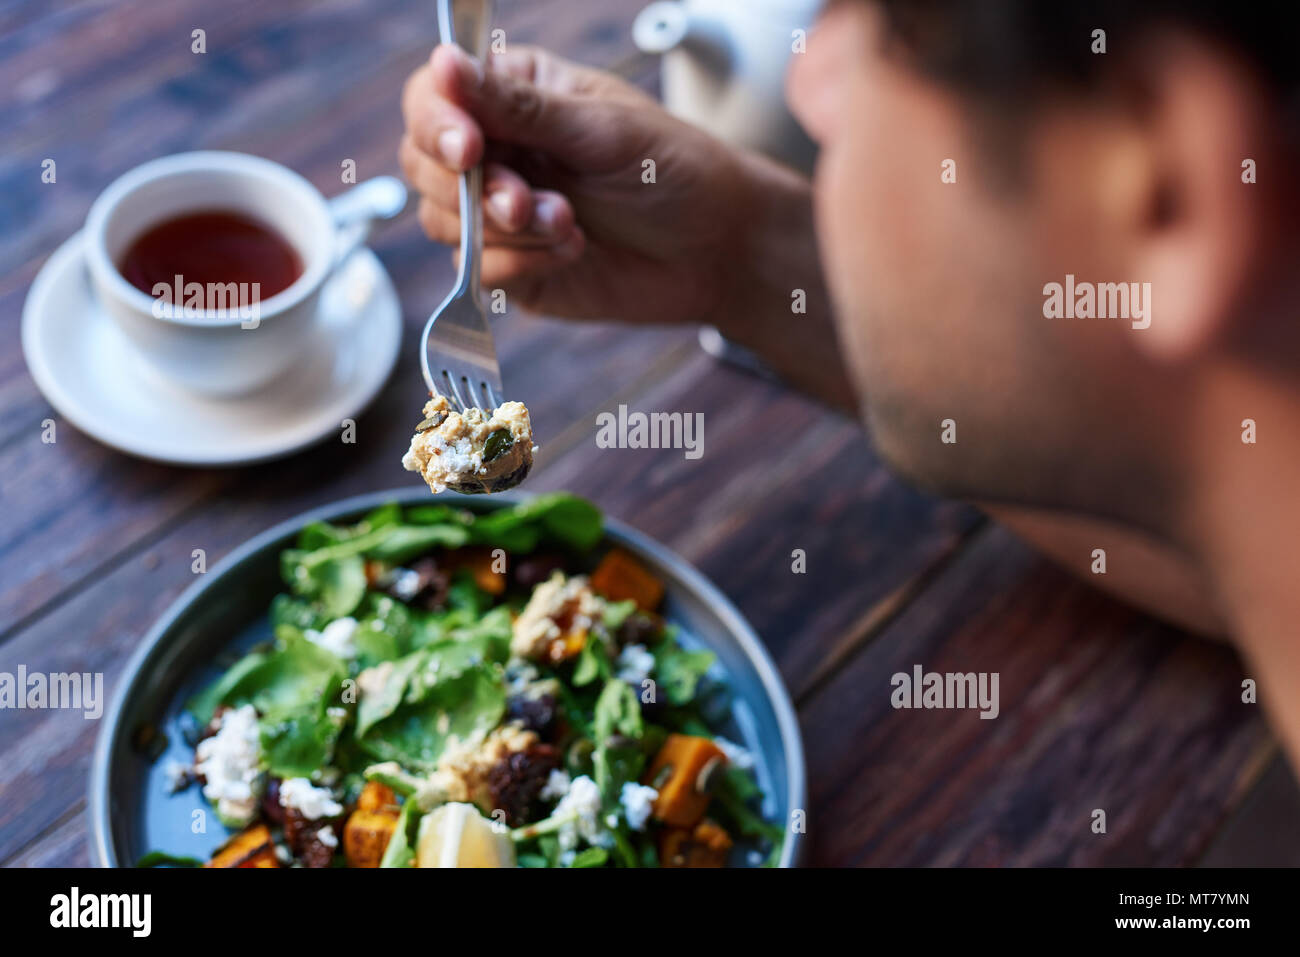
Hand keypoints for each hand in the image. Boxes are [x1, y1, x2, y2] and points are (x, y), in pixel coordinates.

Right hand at [400, 43, 753, 323]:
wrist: (715, 250)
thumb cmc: (671, 171)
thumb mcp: (599, 129)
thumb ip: (519, 107)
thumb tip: (445, 63)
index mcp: (512, 96)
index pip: (433, 99)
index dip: (437, 123)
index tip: (469, 148)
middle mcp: (497, 151)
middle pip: (424, 164)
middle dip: (471, 188)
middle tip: (525, 200)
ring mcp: (497, 213)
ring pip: (443, 221)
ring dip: (504, 228)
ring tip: (569, 223)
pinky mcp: (511, 267)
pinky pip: (476, 270)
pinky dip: (518, 263)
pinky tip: (571, 250)